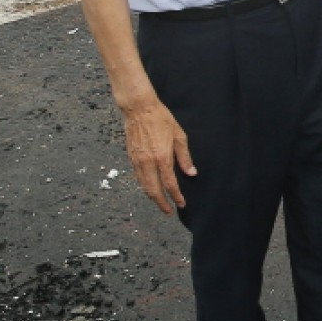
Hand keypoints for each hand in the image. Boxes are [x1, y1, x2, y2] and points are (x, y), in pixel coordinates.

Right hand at [120, 97, 193, 213]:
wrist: (139, 109)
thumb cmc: (161, 119)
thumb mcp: (179, 136)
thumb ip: (184, 157)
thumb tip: (191, 173)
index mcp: (162, 157)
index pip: (170, 184)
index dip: (176, 196)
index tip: (181, 204)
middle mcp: (147, 162)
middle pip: (153, 190)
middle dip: (161, 203)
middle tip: (169, 211)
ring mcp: (137, 160)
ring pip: (143, 185)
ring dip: (152, 196)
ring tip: (161, 202)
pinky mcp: (131, 157)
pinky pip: (137, 177)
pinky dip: (144, 186)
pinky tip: (150, 188)